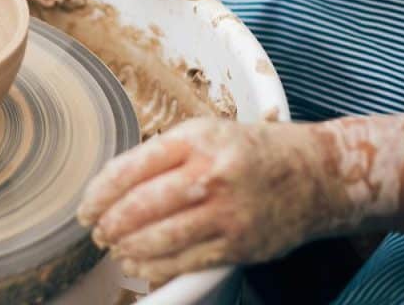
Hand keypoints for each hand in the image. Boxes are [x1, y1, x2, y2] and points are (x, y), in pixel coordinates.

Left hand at [77, 118, 344, 282]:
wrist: (318, 173)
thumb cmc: (253, 152)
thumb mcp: (208, 134)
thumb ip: (165, 156)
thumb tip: (115, 185)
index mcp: (196, 140)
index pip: (131, 168)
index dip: (99, 193)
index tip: (85, 206)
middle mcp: (211, 174)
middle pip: (140, 206)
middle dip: (108, 224)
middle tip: (95, 230)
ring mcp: (227, 212)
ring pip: (159, 238)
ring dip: (126, 248)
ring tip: (113, 248)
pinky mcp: (240, 244)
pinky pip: (185, 262)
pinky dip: (154, 267)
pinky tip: (139, 265)